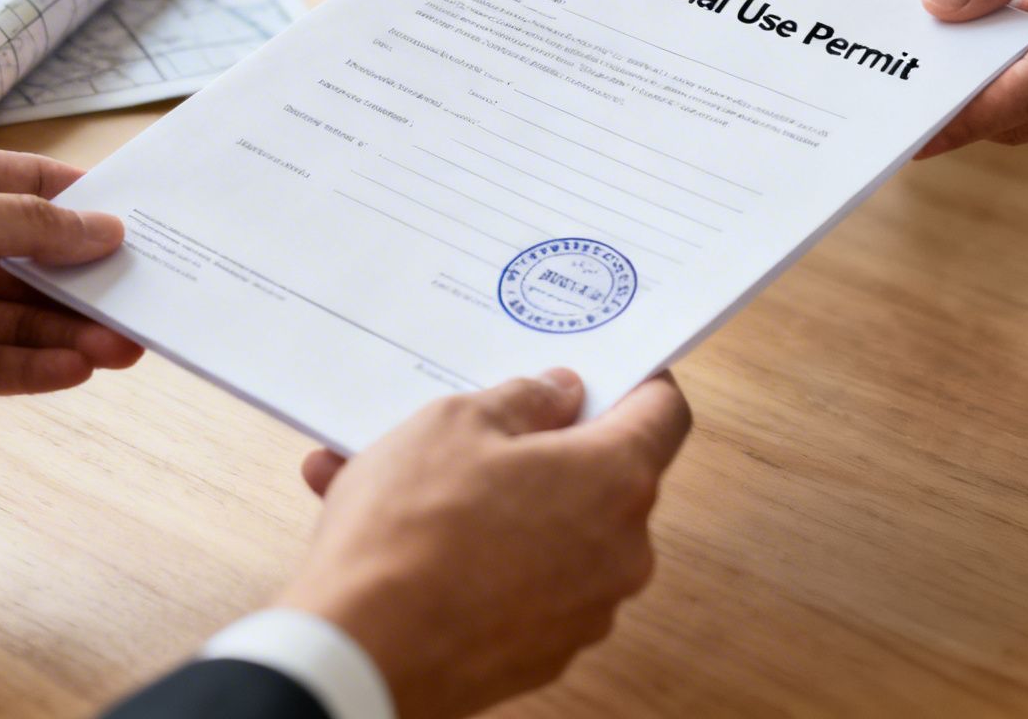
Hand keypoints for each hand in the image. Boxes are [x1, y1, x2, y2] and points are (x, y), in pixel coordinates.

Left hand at [0, 141, 139, 446]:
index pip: (31, 190)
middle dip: (89, 281)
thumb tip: (101, 228)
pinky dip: (35, 369)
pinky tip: (79, 368)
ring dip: (72, 331)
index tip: (147, 225)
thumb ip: (25, 225)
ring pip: (20, 321)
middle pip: (34, 263)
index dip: (86, 207)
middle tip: (151, 299)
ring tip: (127, 345)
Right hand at [278, 370, 690, 718]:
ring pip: (553, 535)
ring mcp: (585, 611)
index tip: (605, 373)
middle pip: (604, 479)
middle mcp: (620, 551)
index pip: (663, 416)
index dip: (638, 384)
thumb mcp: (455, 422)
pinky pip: (524, 586)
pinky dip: (483, 560)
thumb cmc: (413, 528)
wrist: (364, 651)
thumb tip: (559, 395)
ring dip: (501, 506)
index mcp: (615, 479)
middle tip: (483, 431)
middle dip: (546, 451)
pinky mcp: (544, 653)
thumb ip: (523, 400)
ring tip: (409, 488)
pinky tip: (409, 544)